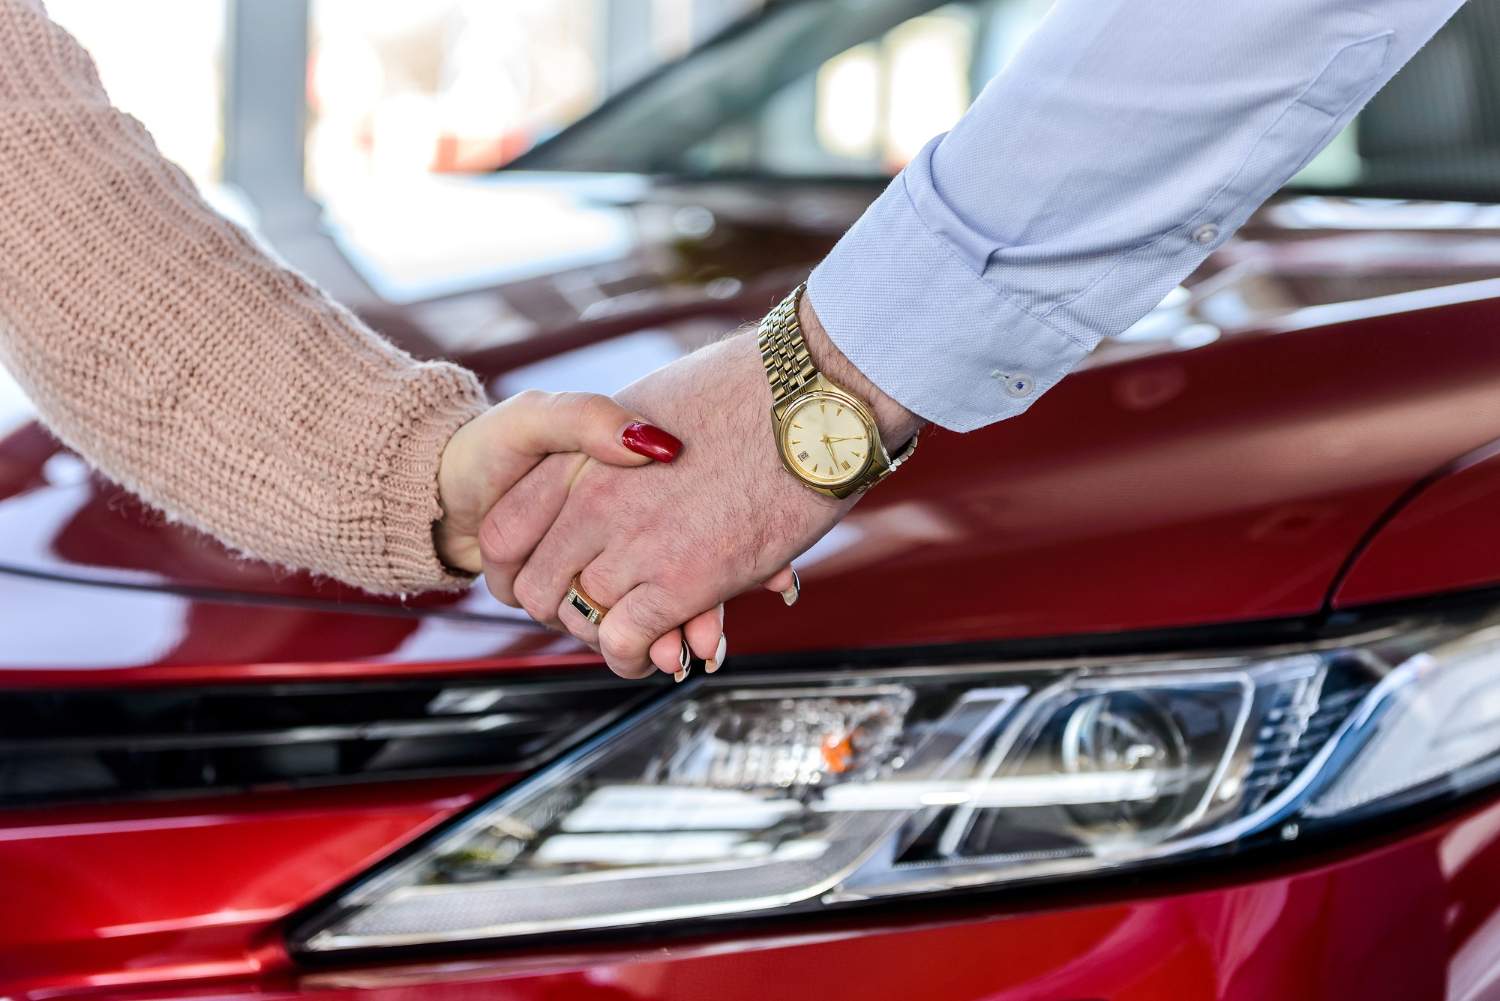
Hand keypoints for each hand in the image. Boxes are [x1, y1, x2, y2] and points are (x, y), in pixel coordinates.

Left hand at [477, 293, 921, 677]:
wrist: (812, 392)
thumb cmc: (749, 388)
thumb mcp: (651, 400)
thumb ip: (614, 438)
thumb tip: (612, 466)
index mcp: (574, 454)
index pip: (506, 532)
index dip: (520, 565)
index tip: (549, 574)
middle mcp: (589, 500)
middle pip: (537, 586)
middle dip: (563, 608)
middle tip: (599, 609)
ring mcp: (631, 541)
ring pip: (579, 618)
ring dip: (604, 634)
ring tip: (635, 634)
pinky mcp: (679, 580)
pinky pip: (624, 642)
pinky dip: (634, 658)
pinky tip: (659, 653)